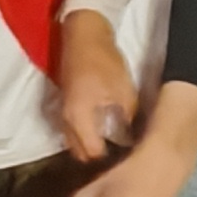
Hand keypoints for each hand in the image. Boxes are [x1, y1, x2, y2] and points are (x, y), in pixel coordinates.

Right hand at [52, 10, 138, 161]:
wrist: (84, 35)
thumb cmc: (105, 62)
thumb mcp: (124, 92)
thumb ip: (127, 120)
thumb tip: (132, 141)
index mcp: (79, 118)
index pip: (92, 154)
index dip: (111, 160)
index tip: (128, 160)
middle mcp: (66, 121)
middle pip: (81, 154)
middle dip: (100, 160)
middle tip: (123, 157)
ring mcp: (63, 115)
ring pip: (76, 144)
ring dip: (92, 148)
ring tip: (115, 147)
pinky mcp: (66, 108)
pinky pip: (75, 133)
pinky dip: (88, 137)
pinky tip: (106, 133)